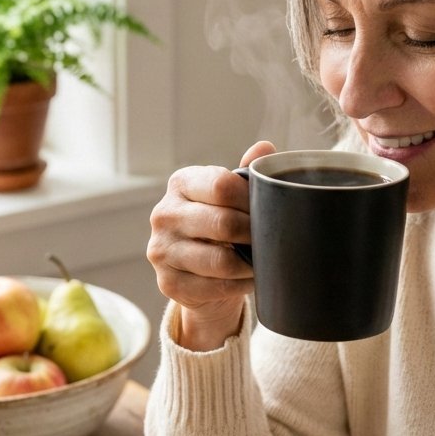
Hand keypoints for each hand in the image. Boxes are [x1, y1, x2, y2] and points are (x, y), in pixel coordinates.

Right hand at [147, 140, 275, 350]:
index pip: (221, 185)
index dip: (251, 199)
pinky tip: (250, 279)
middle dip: (254, 233)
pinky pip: (215, 287)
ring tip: (264, 260)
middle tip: (272, 238)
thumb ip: (245, 174)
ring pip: (220, 261)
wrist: (198, 271)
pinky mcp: (168, 284)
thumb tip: (265, 148)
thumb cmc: (219, 225)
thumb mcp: (230, 196)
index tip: (268, 209)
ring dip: (250, 264)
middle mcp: (164, 214)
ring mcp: (162, 251)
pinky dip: (240, 285)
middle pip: (222, 223)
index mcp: (181, 183)